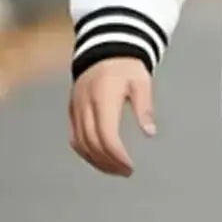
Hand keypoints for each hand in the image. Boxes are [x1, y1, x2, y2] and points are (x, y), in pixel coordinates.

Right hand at [69, 57, 155, 176]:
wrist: (105, 49)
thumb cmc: (125, 66)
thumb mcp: (141, 83)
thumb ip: (145, 108)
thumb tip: (150, 132)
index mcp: (103, 99)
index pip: (106, 136)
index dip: (117, 155)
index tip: (130, 166)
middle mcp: (85, 105)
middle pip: (92, 144)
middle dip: (109, 163)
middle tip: (125, 172)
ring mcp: (76, 108)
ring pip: (81, 144)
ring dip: (96, 161)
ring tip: (114, 170)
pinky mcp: (72, 109)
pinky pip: (75, 137)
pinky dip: (85, 152)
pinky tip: (97, 159)